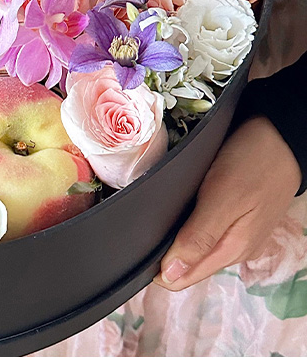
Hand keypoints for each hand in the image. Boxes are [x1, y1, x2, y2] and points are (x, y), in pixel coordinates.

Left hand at [154, 116, 301, 290]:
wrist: (282, 139)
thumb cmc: (251, 163)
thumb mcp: (222, 197)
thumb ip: (199, 236)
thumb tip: (172, 274)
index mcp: (231, 250)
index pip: (184, 277)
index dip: (157, 268)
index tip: (134, 249)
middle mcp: (234, 249)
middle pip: (188, 264)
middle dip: (163, 253)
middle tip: (138, 228)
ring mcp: (237, 234)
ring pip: (195, 247)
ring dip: (174, 238)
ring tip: (151, 218)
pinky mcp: (236, 218)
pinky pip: (204, 230)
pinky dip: (187, 224)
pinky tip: (175, 210)